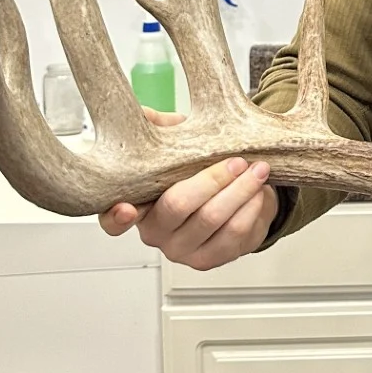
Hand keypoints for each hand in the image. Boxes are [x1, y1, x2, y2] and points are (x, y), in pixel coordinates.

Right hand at [97, 109, 278, 269]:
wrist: (235, 197)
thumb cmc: (198, 170)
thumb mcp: (176, 144)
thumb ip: (159, 128)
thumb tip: (145, 113)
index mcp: (136, 207)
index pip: (113, 221)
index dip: (117, 216)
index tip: (126, 208)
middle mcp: (154, 234)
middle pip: (178, 206)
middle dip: (212, 179)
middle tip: (237, 160)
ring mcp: (181, 250)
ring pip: (212, 219)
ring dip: (240, 191)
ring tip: (258, 169)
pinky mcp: (210, 259)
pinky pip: (235, 233)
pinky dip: (250, 207)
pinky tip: (258, 191)